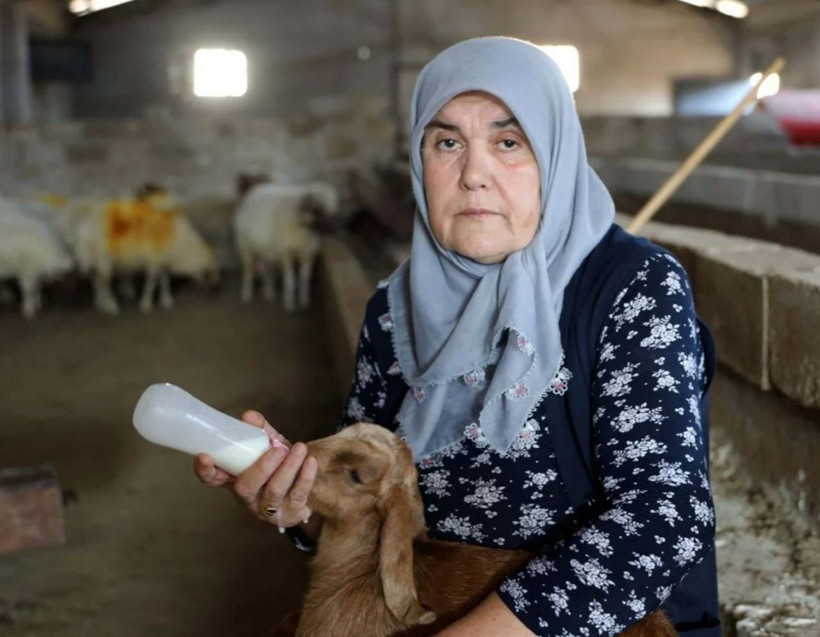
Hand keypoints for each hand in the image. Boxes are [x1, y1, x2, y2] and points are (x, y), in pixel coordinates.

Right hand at [193, 410, 317, 528]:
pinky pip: (297, 495)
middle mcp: (248, 497)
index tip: (204, 456)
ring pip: (274, 491)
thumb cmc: (280, 466)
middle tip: (276, 450)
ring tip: (299, 448)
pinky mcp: (291, 513)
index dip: (206, 470)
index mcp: (235, 479)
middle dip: (260, 468)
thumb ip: (261, 432)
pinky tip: (310, 462)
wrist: (307, 488)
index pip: (213, 479)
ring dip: (288, 468)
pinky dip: (305, 477)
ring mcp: (268, 509)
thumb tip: (250, 416)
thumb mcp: (269, 447)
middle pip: (245, 488)